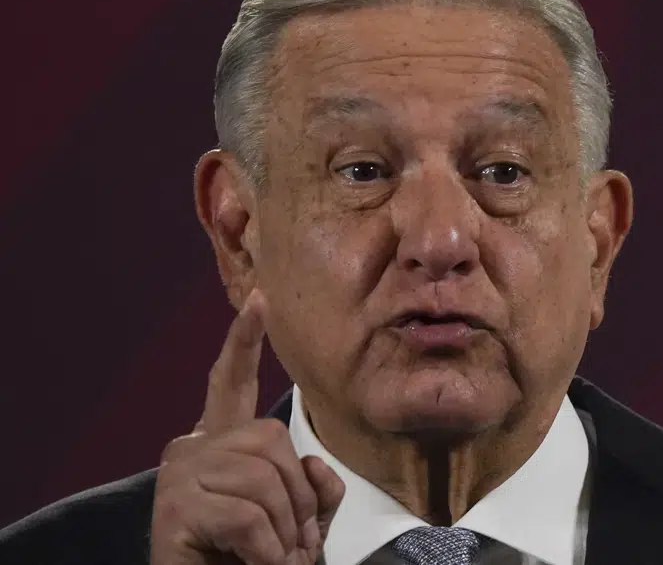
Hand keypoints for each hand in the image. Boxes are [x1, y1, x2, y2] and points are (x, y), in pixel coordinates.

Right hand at [150, 289, 344, 564]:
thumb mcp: (298, 520)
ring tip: (275, 559)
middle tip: (294, 546)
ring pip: (263, 479)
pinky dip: (267, 551)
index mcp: (220, 445)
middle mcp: (190, 448)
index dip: (244, 342)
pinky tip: (258, 564)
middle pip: (271, 439)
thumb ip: (313, 485)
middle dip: (297, 497)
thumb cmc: (252, 559)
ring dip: (285, 532)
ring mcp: (177, 475)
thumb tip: (312, 466)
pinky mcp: (172, 508)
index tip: (259, 300)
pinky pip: (247, 518)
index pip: (231, 384)